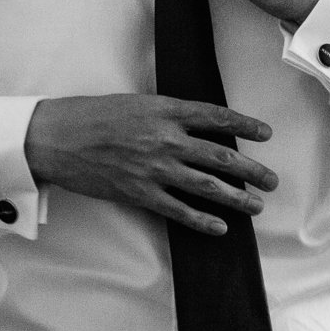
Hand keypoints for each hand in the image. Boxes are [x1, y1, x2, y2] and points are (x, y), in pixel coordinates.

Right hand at [24, 92, 278, 235]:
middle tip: (272, 179)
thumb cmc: (93, 115)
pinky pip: (178, 211)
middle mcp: (166, 138)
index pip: (216, 116)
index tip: (267, 133)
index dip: (245, 124)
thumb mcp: (136, 102)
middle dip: (251, 169)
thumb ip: (167, 113)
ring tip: (256, 205)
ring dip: (236, 197)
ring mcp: (154, 168)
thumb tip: (197, 124)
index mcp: (165, 110)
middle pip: (220, 155)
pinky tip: (220, 228)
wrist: (57, 138)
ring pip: (207, 186)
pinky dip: (202, 220)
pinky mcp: (140, 193)